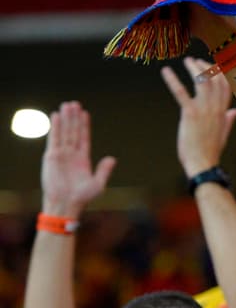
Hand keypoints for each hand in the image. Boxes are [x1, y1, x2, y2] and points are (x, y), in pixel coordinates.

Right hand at [40, 102, 115, 217]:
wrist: (66, 204)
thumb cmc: (82, 197)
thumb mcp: (98, 184)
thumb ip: (104, 170)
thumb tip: (112, 158)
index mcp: (83, 159)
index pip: (84, 137)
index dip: (84, 125)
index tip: (84, 113)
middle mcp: (72, 154)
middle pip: (73, 131)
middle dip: (74, 118)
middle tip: (74, 103)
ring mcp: (61, 154)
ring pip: (64, 132)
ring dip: (65, 119)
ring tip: (66, 105)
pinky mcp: (52, 157)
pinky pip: (54, 139)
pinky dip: (55, 127)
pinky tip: (55, 116)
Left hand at [162, 57, 235, 177]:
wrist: (203, 164)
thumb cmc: (210, 151)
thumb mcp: (223, 133)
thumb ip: (229, 120)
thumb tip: (235, 112)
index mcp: (223, 112)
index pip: (225, 86)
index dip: (219, 73)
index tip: (210, 65)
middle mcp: (215, 108)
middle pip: (215, 80)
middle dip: (205, 67)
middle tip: (194, 61)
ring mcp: (203, 110)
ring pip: (202, 81)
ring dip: (194, 69)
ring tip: (186, 61)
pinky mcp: (190, 114)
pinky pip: (181, 93)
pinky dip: (173, 80)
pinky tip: (166, 72)